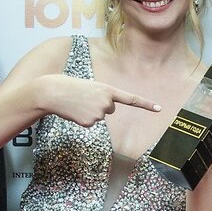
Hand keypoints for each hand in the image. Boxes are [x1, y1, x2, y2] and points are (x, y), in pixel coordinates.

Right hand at [36, 74, 159, 126]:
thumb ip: (102, 96)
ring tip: (77, 102)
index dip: (145, 104)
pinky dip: (82, 118)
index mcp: (108, 89)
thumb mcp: (90, 86)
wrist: (52, 92)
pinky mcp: (90, 123)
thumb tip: (103, 112)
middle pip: (110, 109)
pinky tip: (74, 111)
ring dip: (89, 111)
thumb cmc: (69, 86)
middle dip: (99, 105)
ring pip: (99, 116)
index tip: (159, 109)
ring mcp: (99, 113)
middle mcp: (106, 101)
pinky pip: (90, 123)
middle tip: (84, 97)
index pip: (130, 98)